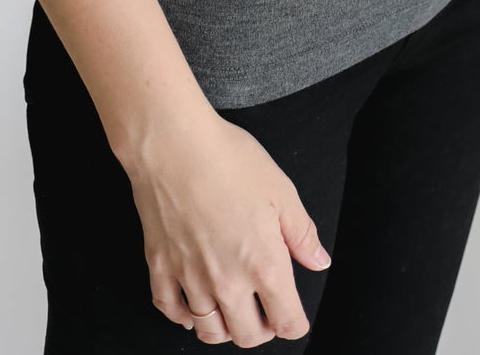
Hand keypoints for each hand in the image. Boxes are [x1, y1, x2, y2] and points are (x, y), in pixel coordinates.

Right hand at [126, 111, 331, 343]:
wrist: (173, 144)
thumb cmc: (228, 159)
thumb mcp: (281, 190)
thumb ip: (302, 233)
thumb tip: (319, 261)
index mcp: (263, 265)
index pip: (287, 323)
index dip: (295, 322)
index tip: (294, 313)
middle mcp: (226, 282)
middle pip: (248, 336)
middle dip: (262, 330)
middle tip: (264, 309)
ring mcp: (189, 278)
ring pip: (208, 330)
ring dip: (224, 328)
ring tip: (231, 309)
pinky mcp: (160, 267)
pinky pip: (170, 310)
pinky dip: (183, 316)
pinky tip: (192, 306)